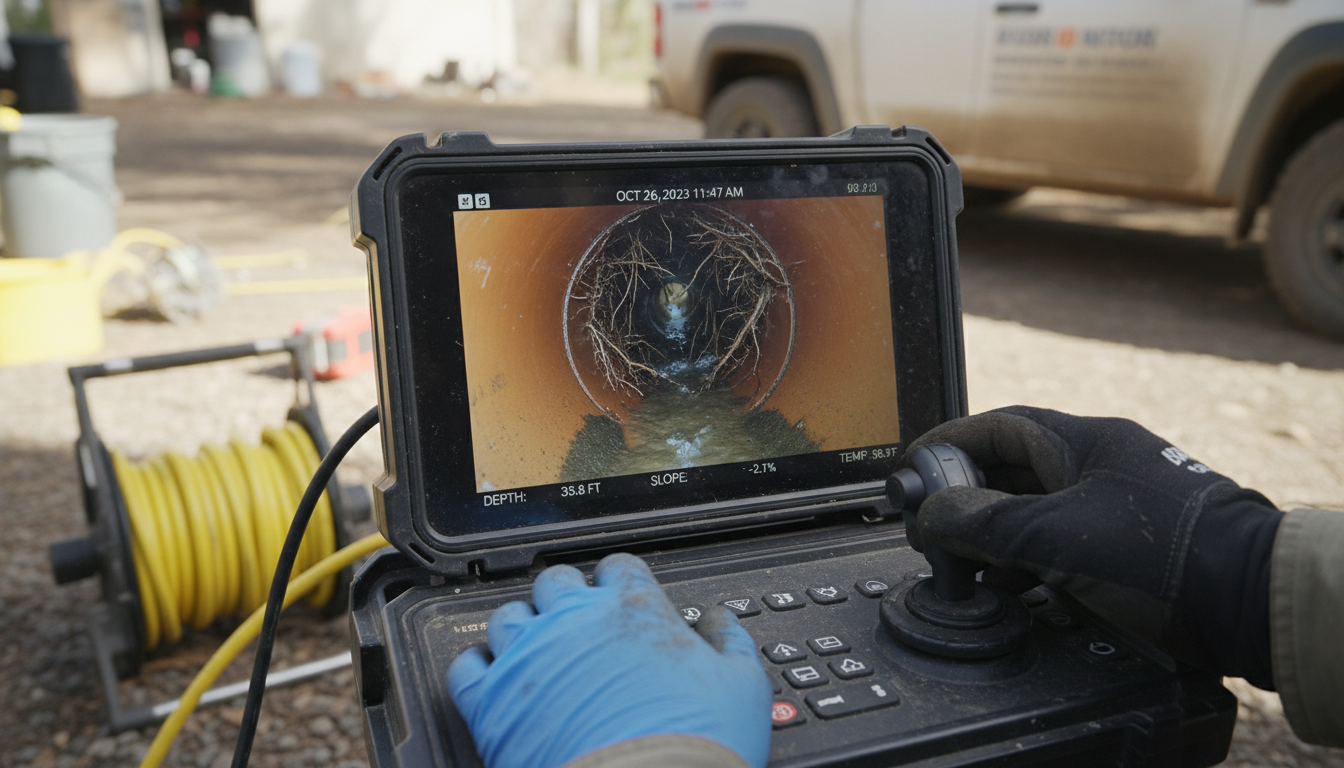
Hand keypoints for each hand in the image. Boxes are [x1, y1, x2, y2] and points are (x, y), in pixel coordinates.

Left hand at [447, 553, 771, 767]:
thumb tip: (722, 623)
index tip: (619, 595)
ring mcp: (529, 658)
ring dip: (522, 628)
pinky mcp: (491, 701)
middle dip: (566, 596)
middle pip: (556, 581)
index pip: (618, 567)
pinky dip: (477, 667)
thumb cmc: (696, 745)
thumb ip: (729, 643)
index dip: (619, 580)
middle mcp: (575, 621)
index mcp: (633, 610)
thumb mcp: (741, 686)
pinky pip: (466, 666)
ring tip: (535, 650)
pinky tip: (493, 678)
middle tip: (576, 623)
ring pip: (508, 617)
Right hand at [907, 406, 1282, 687]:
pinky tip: (1002, 585)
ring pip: (1027, 513)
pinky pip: (1051, 547)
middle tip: (929, 525)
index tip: (912, 467)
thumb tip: (933, 516)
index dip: (947, 443)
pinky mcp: (1117, 552)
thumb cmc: (1166, 552)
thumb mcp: (1057, 534)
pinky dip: (1020, 563)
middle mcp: (1093, 468)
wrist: (1245, 600)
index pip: (997, 427)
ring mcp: (1106, 510)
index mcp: (1082, 442)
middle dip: (963, 498)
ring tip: (960, 562)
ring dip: (989, 537)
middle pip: (1007, 472)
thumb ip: (985, 523)